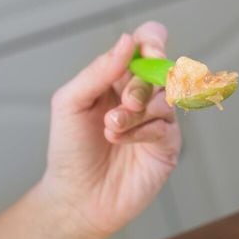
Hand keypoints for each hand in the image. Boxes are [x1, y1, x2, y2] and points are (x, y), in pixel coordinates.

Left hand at [41, 21, 180, 238]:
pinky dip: (142, 130)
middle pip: (163, 69)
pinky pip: (166, 126)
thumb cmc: (70, 150)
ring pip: (167, 98)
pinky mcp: (169, 145)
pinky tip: (121, 140)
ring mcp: (159, 120)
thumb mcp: (71, 102)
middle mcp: (144, 95)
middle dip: (142, 84)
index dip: (153, 41)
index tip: (148, 52)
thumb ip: (99, 70)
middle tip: (124, 102)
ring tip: (111, 127)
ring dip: (137, 111)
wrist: (75, 197)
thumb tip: (127, 41)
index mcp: (121, 77)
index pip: (148, 43)